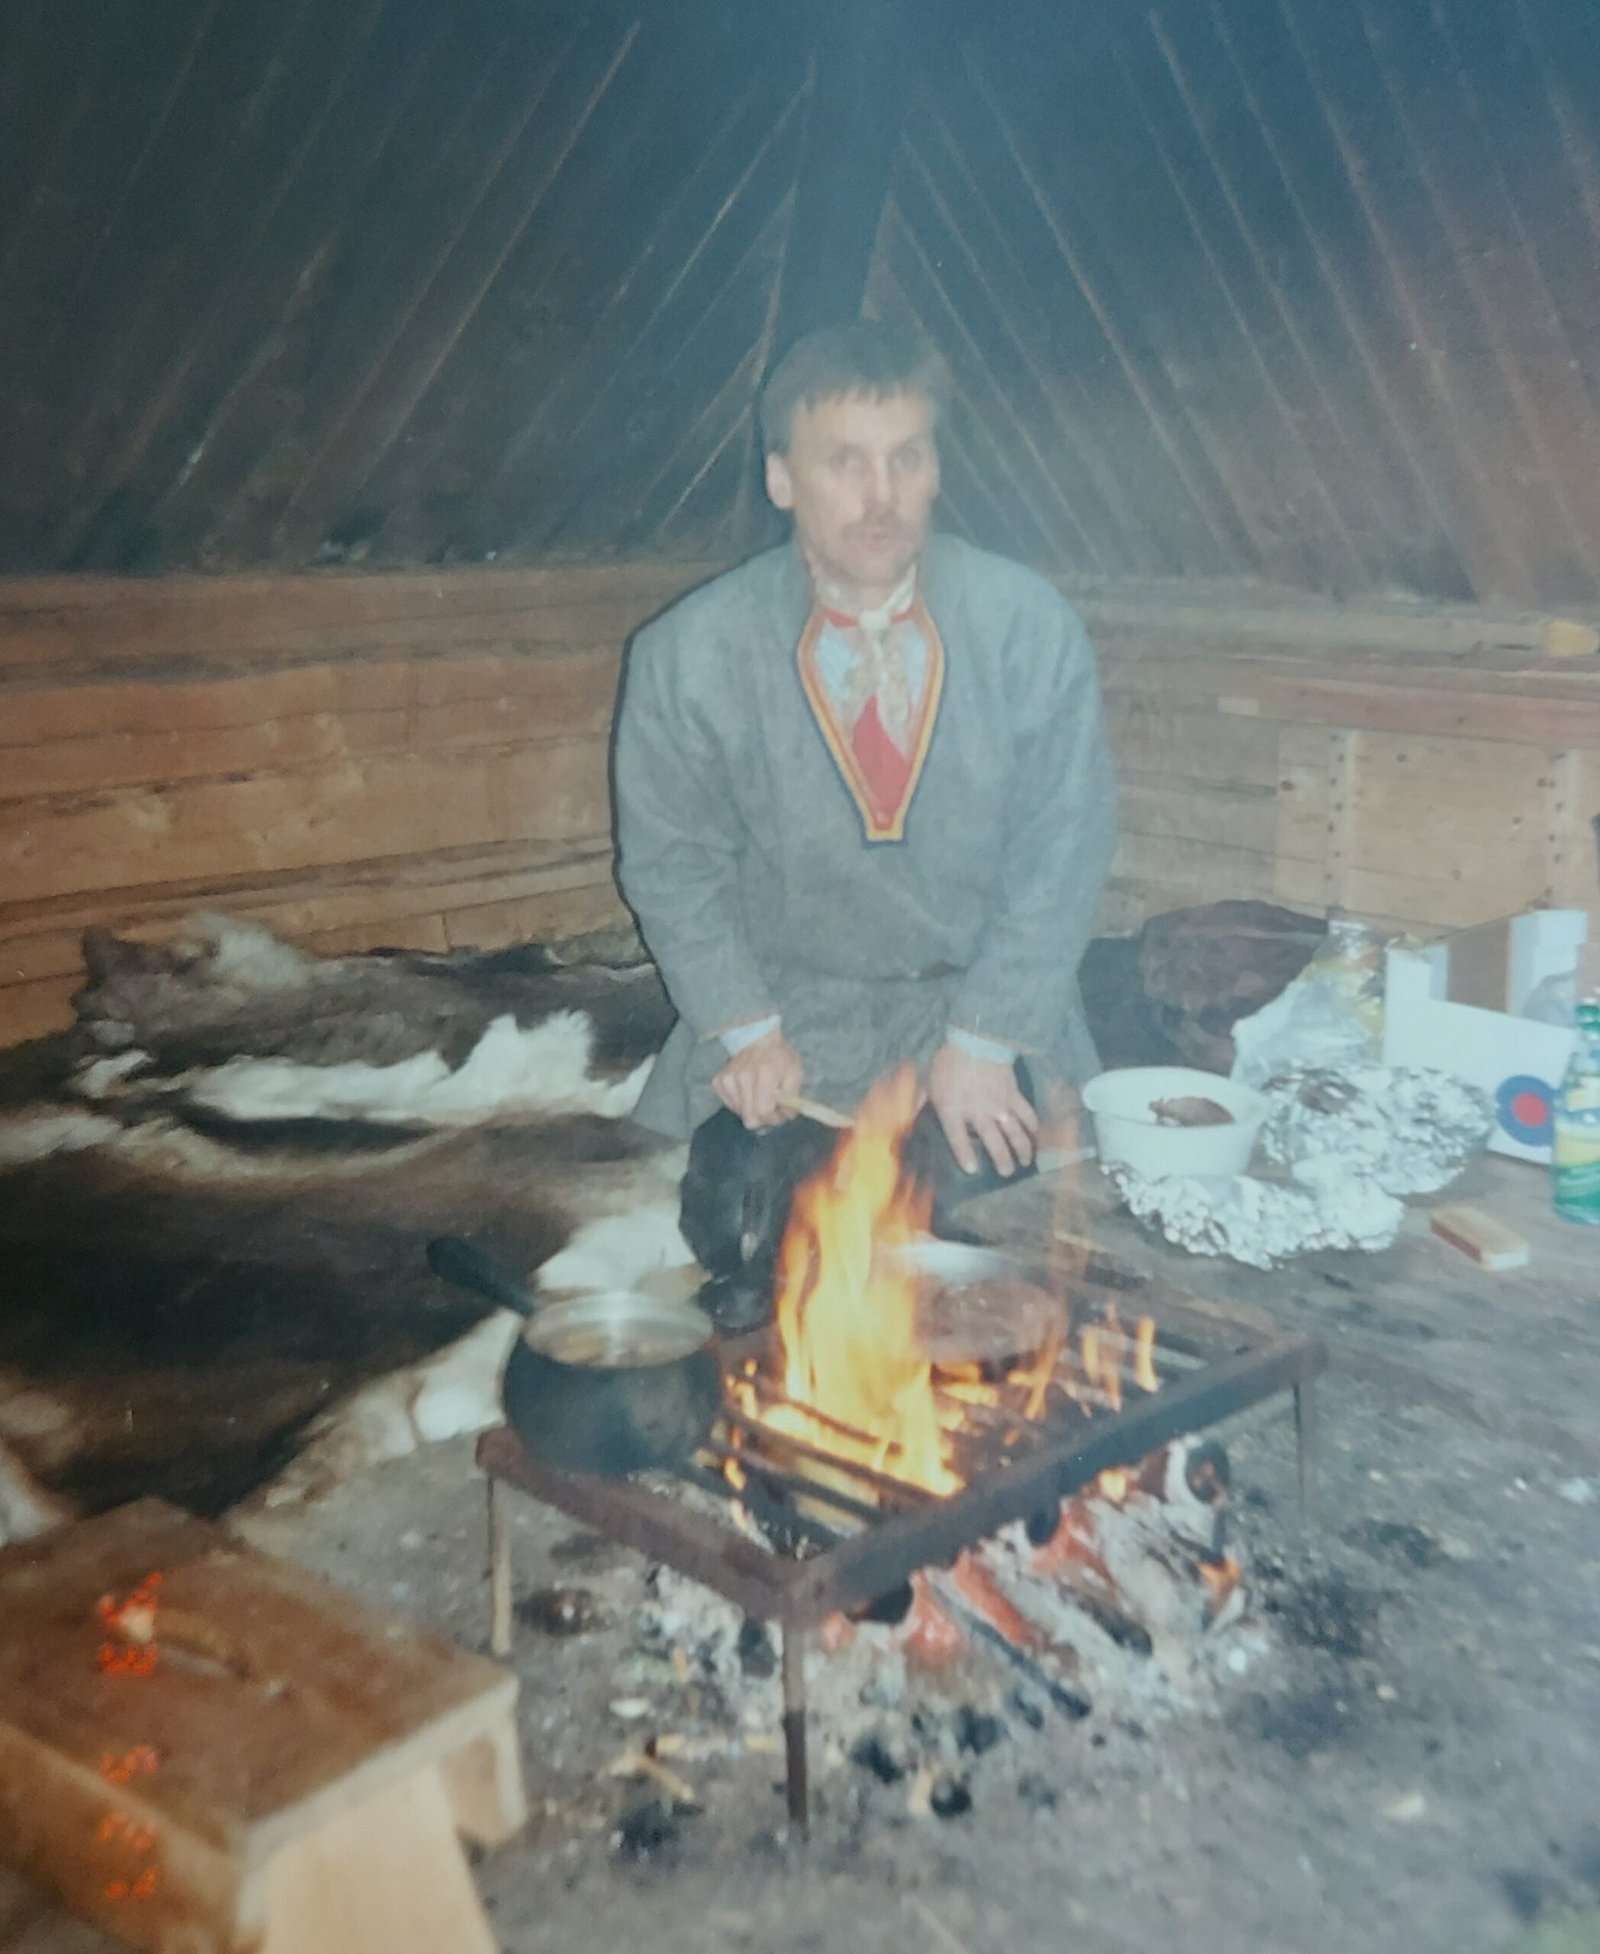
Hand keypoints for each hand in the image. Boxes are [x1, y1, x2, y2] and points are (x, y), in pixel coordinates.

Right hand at [713, 1028, 803, 1128]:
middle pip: (750, 1117)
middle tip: (770, 1108)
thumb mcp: (795, 1074)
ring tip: (759, 1096)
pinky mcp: (718, 1082)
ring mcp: (727, 1079)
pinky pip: (729, 1105)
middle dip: (763, 1118)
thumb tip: (785, 1116)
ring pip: (739, 1113)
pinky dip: (740, 1103)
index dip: (773, 1118)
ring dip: (751, 1110)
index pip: (764, 1111)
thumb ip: (792, 1097)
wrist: (757, 1039)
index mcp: (765, 1074)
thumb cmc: (779, 1057)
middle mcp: (742, 1077)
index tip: (779, 1113)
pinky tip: (747, 1092)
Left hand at [927, 1042, 1038, 1177]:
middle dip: (1002, 1160)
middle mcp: (978, 1112)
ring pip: (1014, 1132)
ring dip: (1021, 1149)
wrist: (975, 1039)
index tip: (973, 1169)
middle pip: (993, 1142)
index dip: (965, 1155)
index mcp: (953, 1110)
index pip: (958, 1139)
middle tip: (1007, 1173)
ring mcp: (999, 1104)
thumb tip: (909, 1115)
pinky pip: (1026, 1113)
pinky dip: (1032, 1125)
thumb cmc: (948, 1061)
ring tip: (1025, 1162)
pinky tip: (1035, 1135)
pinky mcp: (1013, 1094)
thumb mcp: (929, 1082)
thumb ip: (920, 1101)